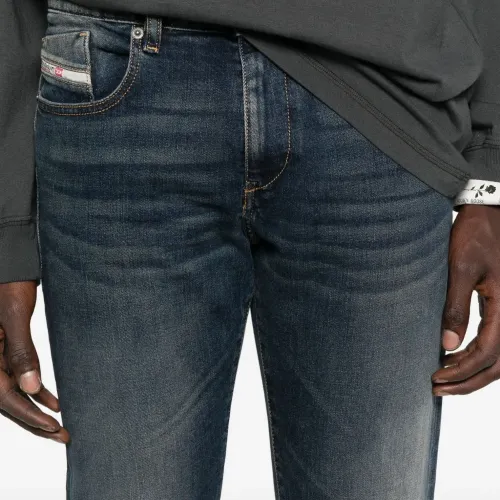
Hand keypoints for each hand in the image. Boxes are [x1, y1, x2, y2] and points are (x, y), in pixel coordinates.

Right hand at [0, 281, 68, 442]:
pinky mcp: (3, 351)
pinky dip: (36, 390)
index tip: (54, 427)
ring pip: (13, 392)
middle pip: (8, 401)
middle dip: (35, 422)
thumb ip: (21, 351)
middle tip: (63, 436)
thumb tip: (32, 388)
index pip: (4, 396)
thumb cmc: (8, 283)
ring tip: (60, 426)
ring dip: (36, 409)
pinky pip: (18, 377)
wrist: (7, 263)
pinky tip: (53, 400)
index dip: (29, 415)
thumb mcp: (15, 315)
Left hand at [432, 204, 499, 395]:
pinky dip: (478, 357)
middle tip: (437, 388)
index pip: (487, 353)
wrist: (490, 214)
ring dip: (473, 373)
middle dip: (468, 381)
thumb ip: (456, 307)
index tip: (435, 376)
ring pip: (499, 357)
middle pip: (498, 364)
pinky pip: (496, 342)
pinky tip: (455, 357)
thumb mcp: (461, 270)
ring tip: (444, 380)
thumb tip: (446, 345)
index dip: (461, 370)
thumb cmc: (475, 237)